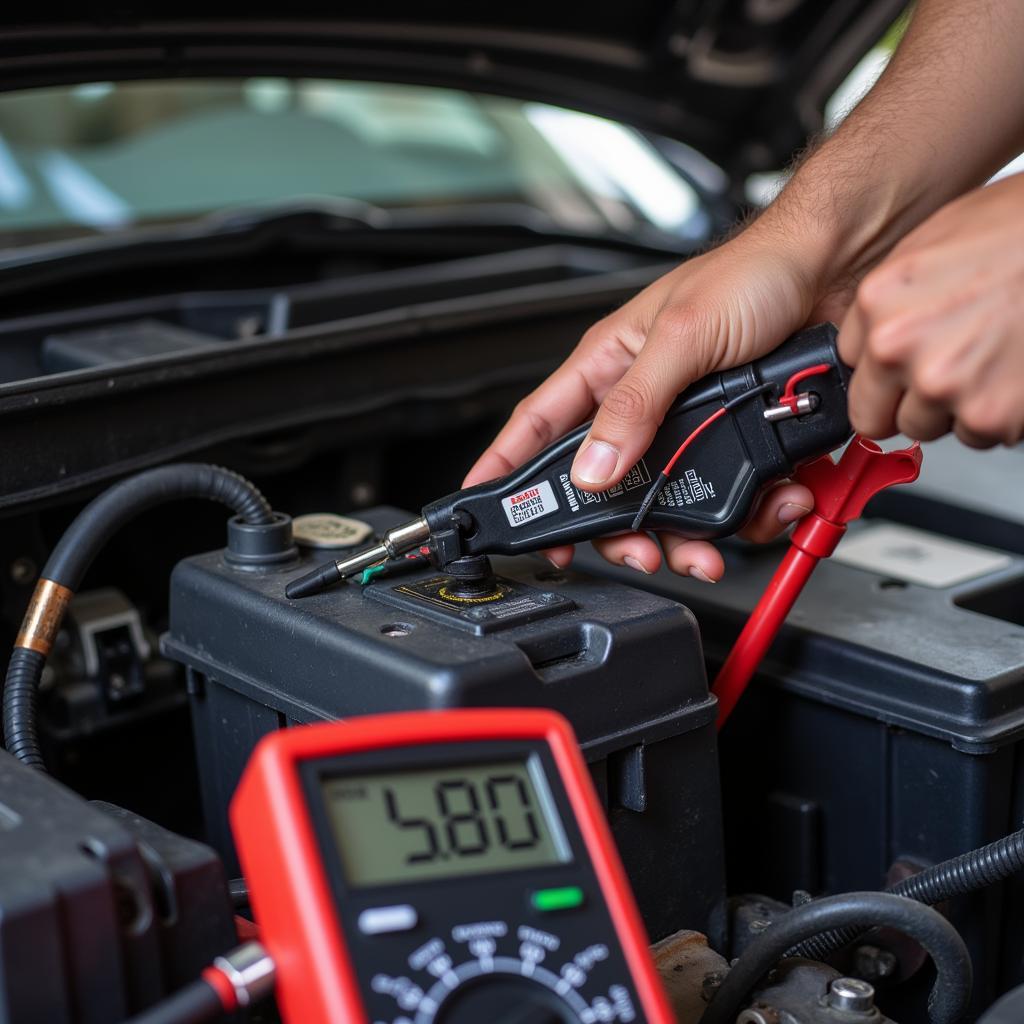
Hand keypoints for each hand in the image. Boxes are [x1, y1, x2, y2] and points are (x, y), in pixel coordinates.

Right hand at [464, 216, 830, 580]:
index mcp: (611, 365)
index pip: (539, 424)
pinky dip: (753, 514)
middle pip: (606, 485)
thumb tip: (593, 468)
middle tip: (633, 551)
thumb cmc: (755, 273)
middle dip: (618, 528)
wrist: (842, 269)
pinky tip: (769, 502)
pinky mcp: (740, 443)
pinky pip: (735, 498)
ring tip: (707, 548)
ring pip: (670, 502)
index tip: (485, 508)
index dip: (508, 468)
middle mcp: (645, 402)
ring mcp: (693, 428)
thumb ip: (634, 405)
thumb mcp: (682, 336)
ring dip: (690, 535)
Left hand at [839, 173, 1023, 447]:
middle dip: (902, 403)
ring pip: (926, 428)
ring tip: (989, 361)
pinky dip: (997, 416)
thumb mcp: (930, 246)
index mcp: (878, 304)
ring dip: (952, 408)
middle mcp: (899, 347)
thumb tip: (872, 341)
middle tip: (944, 374)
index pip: (848, 367)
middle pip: (873, 416)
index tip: (900, 365)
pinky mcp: (988, 416)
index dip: (879, 368)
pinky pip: (976, 436)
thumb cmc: (1019, 231)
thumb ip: (892, 303)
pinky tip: (1013, 373)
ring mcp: (942, 385)